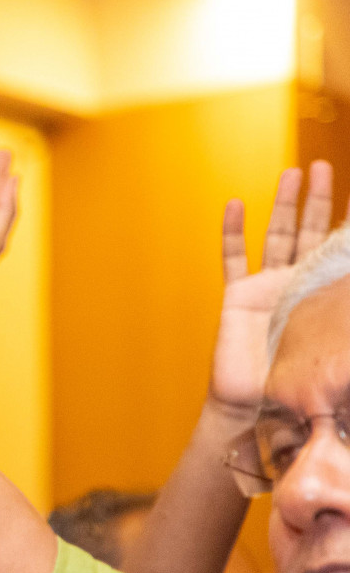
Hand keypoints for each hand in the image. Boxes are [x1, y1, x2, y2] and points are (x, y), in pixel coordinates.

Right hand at [211, 161, 338, 413]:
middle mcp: (293, 283)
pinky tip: (236, 205)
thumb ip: (342, 319)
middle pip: (307, 232)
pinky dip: (233, 232)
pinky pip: (234, 258)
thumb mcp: (332, 346)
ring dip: (283, 205)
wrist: (253, 405)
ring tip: (293, 174)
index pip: (335, 249)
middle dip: (317, 200)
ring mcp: (263, 287)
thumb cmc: (294, 386)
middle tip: (325, 167)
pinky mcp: (236, 297)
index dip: (346, 224)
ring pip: (275, 236)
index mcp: (319, 293)